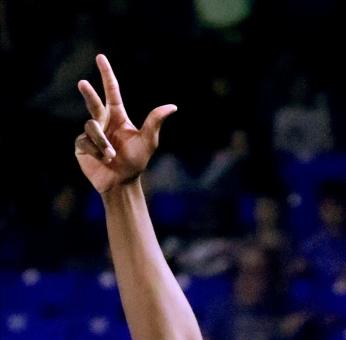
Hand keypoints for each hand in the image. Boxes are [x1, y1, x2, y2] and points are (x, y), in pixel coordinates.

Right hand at [75, 53, 176, 193]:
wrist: (122, 184)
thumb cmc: (135, 163)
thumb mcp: (148, 141)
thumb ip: (155, 122)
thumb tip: (172, 106)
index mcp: (117, 117)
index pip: (112, 92)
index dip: (106, 75)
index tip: (100, 57)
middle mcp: (103, 121)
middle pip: (94, 102)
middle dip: (88, 93)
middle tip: (82, 83)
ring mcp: (91, 133)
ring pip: (92, 127)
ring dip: (103, 142)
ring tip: (111, 155)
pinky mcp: (81, 144)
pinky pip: (86, 141)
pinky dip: (96, 151)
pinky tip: (103, 159)